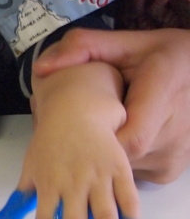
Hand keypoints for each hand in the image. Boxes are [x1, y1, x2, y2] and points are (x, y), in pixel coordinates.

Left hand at [34, 28, 189, 182]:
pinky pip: (132, 175)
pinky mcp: (170, 171)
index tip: (69, 125)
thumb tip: (42, 69)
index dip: (94, 138)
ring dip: (102, 155)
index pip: (129, 138)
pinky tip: (113, 140)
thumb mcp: (126, 43)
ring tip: (95, 129)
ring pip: (121, 170)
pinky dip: (116, 161)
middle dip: (87, 146)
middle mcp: (177, 132)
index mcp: (164, 93)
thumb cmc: (162, 57)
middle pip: (118, 158)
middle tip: (71, 126)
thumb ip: (84, 47)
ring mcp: (174, 156)